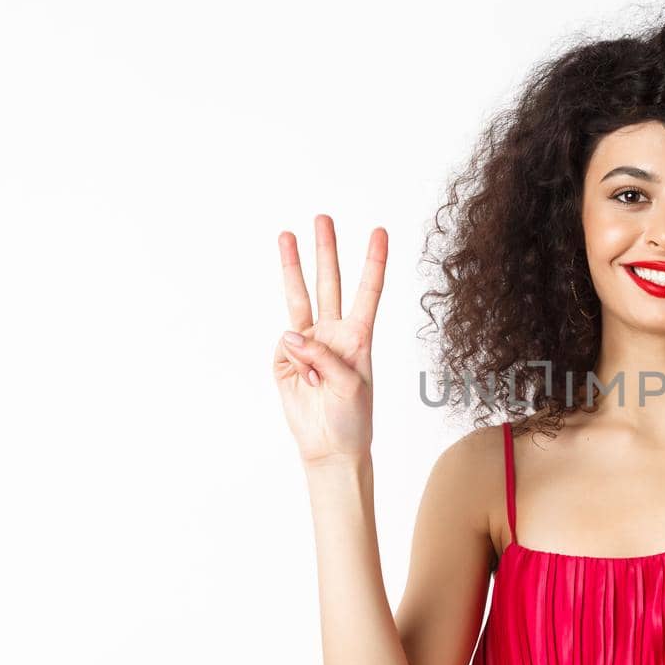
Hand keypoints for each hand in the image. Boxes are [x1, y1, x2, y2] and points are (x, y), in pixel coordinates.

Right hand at [273, 216, 386, 466]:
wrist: (329, 446)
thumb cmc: (352, 418)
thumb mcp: (350, 386)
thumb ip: (323, 356)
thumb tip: (291, 334)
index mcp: (360, 336)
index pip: (368, 291)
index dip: (373, 262)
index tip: (379, 231)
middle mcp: (334, 333)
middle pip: (330, 283)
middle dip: (326, 251)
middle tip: (323, 218)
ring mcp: (308, 344)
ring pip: (299, 297)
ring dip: (293, 266)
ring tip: (287, 235)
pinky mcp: (285, 359)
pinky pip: (285, 346)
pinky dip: (294, 361)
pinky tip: (304, 381)